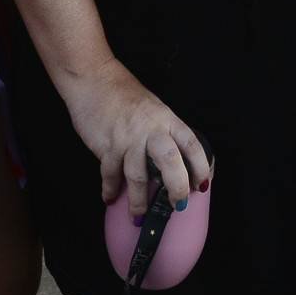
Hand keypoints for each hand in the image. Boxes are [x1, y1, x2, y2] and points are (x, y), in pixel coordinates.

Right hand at [59, 60, 212, 216]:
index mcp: (167, 119)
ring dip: (139, 200)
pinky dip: (110, 189)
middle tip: (177, 205)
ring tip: (138, 215)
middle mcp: (150, 129)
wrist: (93, 78)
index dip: (201, 167)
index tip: (202, 185)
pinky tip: (110, 197)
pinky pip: (110, 174)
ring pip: (138, 176)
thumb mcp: (153, 108)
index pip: (191, 144)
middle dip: (176, 187)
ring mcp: (128, 138)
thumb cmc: (124, 95)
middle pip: (170, 161)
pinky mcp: (106, 145)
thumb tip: (172, 163)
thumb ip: (163, 132)